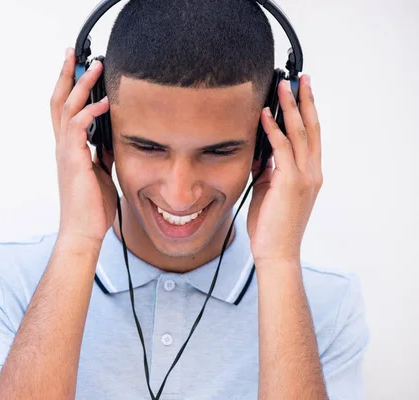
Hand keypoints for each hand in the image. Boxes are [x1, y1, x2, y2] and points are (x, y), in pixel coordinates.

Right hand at [50, 48, 117, 243]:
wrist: (83, 231)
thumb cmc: (91, 206)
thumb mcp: (101, 172)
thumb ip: (102, 153)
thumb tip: (111, 137)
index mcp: (70, 148)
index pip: (65, 110)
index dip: (69, 87)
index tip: (78, 67)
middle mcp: (63, 146)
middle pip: (59, 101)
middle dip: (66, 74)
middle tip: (74, 52)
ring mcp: (65, 152)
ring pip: (66, 108)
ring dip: (80, 85)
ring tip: (95, 66)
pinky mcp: (73, 160)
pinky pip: (77, 128)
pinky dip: (89, 112)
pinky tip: (103, 103)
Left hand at [247, 75, 322, 264]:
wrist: (276, 251)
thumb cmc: (272, 225)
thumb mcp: (268, 190)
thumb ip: (268, 169)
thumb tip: (259, 150)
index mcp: (310, 174)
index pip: (311, 136)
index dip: (307, 112)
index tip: (302, 92)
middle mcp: (312, 172)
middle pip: (310, 128)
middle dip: (304, 101)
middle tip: (299, 79)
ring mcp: (304, 177)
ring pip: (299, 133)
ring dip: (289, 108)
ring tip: (282, 87)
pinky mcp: (290, 182)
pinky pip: (282, 149)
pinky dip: (273, 130)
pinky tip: (265, 115)